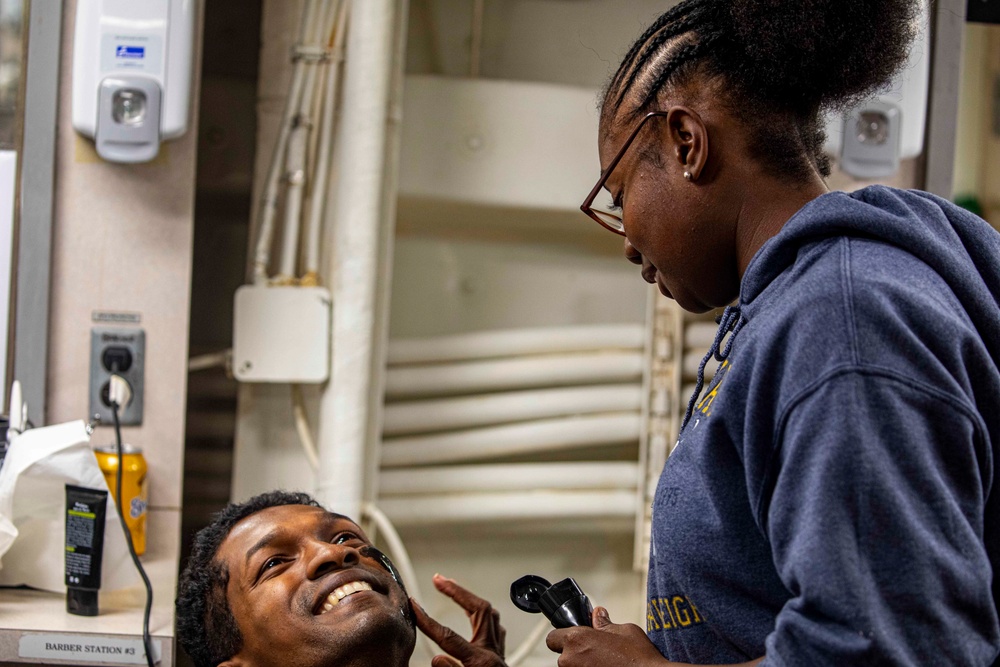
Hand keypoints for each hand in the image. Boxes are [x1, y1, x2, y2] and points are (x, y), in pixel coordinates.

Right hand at [411, 574, 507, 666]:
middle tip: (439, 580)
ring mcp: (498, 652)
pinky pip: (495, 628)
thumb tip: (437, 658)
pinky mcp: (500, 658)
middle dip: (458, 592)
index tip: (414, 606)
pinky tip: (476, 616)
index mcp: (481, 660)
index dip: (428, 621)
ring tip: (456, 590)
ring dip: (471, 600)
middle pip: (479, 609)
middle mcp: (492, 651)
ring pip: (491, 615)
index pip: (449, 636)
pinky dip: (484, 617)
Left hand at [546, 606, 668, 666]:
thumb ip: (605, 623)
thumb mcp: (624, 631)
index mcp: (577, 639)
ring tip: (604, 663)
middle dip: (576, 652)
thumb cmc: (639, 658)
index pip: (553, 637)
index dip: (563, 636)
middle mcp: (570, 660)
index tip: (573, 638)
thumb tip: (598, 615)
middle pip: (562, 655)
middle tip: (595, 652)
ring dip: (582, 665)